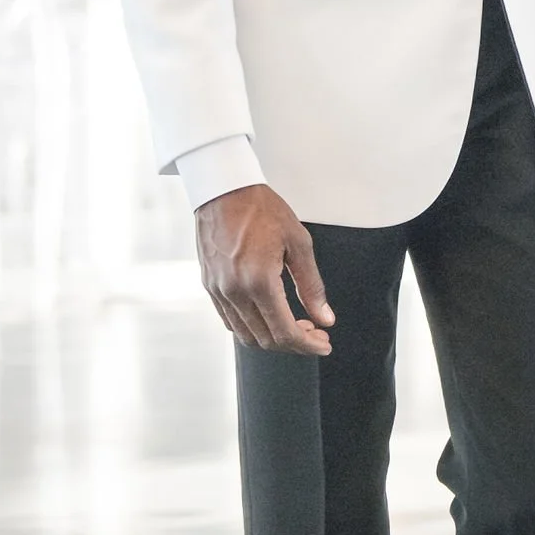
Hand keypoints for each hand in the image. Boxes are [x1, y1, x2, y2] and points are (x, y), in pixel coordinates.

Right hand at [196, 183, 334, 354]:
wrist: (224, 190)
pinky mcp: (209, 286)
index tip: (323, 343)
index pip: (285, 332)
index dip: (308, 345)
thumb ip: (312, 285)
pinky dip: (252, 327)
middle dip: (294, 343)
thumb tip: (324, 317)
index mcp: (259, 281)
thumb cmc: (260, 209)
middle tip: (315, 332)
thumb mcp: (298, 243)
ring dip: (272, 337)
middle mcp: (235, 291)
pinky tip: (269, 314)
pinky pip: (230, 321)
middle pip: (266, 339)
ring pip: (246, 335)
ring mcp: (218, 291)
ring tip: (295, 324)